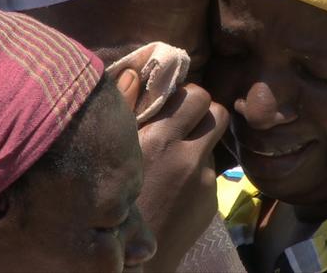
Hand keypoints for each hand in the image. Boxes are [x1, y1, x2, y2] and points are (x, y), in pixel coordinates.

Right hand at [116, 69, 227, 270]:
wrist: (127, 258)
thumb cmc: (109, 197)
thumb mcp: (111, 150)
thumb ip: (126, 108)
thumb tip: (134, 73)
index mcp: (157, 138)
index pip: (195, 95)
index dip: (187, 97)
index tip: (175, 104)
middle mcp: (185, 155)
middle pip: (217, 112)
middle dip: (204, 112)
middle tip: (188, 121)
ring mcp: (203, 179)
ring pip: (215, 141)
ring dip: (202, 140)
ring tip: (182, 151)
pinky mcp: (210, 199)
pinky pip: (210, 171)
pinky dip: (197, 172)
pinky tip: (177, 185)